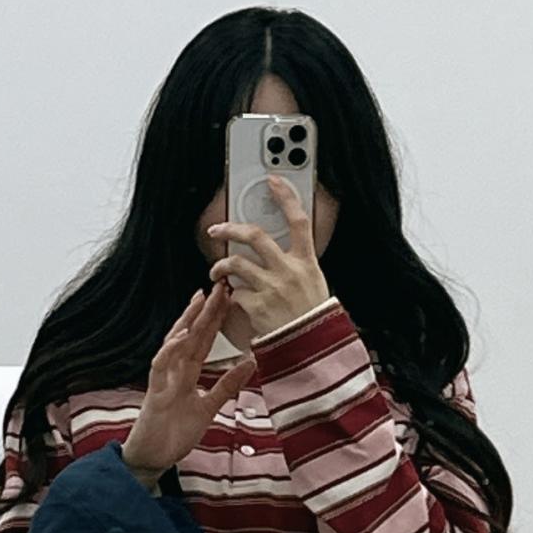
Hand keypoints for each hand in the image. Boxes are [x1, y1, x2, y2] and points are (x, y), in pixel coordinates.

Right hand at [118, 284, 257, 476]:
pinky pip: (160, 366)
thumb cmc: (175, 433)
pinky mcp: (154, 392)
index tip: (230, 296)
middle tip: (219, 285)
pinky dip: (171, 349)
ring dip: (186, 321)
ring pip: (174, 343)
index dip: (216, 318)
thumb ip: (226, 386)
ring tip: (200, 300)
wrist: (153, 458)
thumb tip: (250, 363)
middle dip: (204, 311)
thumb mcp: (209, 407)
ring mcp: (163, 379)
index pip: (204, 339)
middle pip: (191, 334)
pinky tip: (183, 335)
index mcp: (188, 372)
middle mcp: (174, 370)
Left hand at [206, 173, 329, 341]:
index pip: (299, 221)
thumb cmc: (313, 320)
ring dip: (221, 265)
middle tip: (217, 229)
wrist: (313, 351)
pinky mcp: (257, 306)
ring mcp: (272, 288)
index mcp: (307, 263)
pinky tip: (232, 299)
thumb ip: (297, 265)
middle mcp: (290, 271)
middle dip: (231, 228)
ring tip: (217, 271)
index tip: (274, 181)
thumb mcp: (316, 285)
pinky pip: (235, 292)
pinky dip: (230, 295)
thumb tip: (281, 249)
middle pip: (255, 236)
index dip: (286, 197)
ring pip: (237, 262)